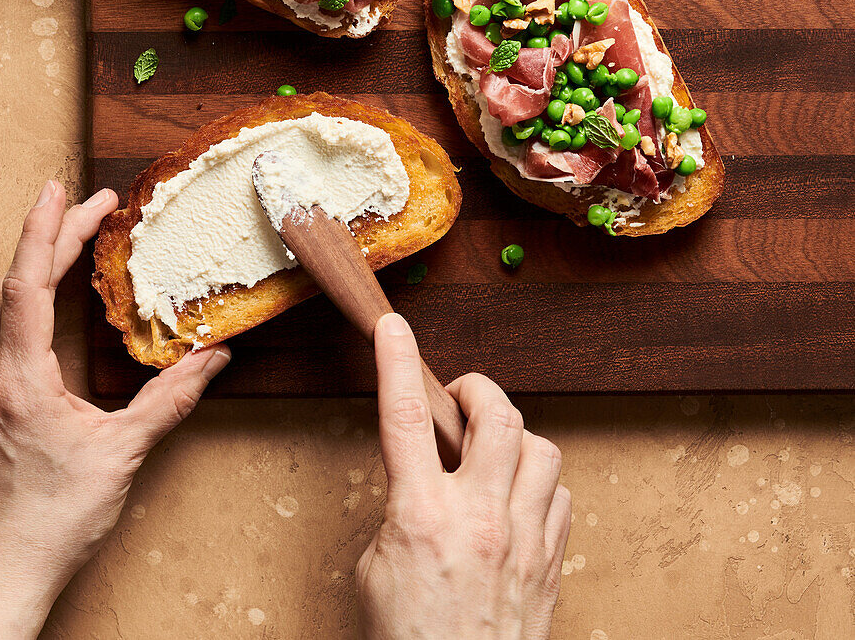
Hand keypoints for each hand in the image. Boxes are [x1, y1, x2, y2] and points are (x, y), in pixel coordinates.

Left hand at [0, 181, 230, 638]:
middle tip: (87, 204)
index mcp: (19, 381)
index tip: (64, 191)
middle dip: (48, 237)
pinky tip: (41, 298)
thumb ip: (169, 400)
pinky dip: (20, 300)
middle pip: (10, 285)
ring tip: (67, 238)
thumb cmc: (53, 520)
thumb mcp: (120, 455)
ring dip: (31, 266)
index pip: (26, 285)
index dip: (47, 231)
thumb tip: (212, 359)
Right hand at [355, 313, 569, 639]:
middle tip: (460, 398)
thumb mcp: (378, 568)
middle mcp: (479, 519)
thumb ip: (402, 511)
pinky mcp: (551, 561)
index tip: (392, 329)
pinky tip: (517, 497)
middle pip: (498, 416)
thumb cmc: (409, 639)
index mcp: (421, 517)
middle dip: (479, 389)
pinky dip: (539, 483)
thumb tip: (425, 483)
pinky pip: (558, 495)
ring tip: (491, 451)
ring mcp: (523, 539)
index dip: (395, 364)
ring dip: (514, 437)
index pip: (406, 419)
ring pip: (541, 449)